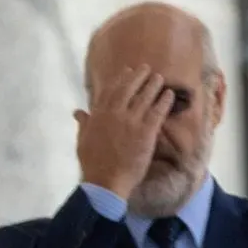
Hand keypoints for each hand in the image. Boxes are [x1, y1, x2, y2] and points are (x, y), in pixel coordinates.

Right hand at [75, 66, 172, 197]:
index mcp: (98, 115)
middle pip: (128, 89)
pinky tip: (170, 95)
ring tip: (160, 78)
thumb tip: (78, 111)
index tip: (127, 71)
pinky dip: (164, 102)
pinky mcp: (146, 132)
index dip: (120, 79)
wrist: (106, 179)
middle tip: (146, 68)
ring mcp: (131, 121)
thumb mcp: (82, 140)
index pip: (110, 90)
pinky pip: (157, 112)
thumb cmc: (92, 162)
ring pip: (144, 97)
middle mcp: (114, 113)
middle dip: (137, 76)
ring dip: (153, 85)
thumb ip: (83, 123)